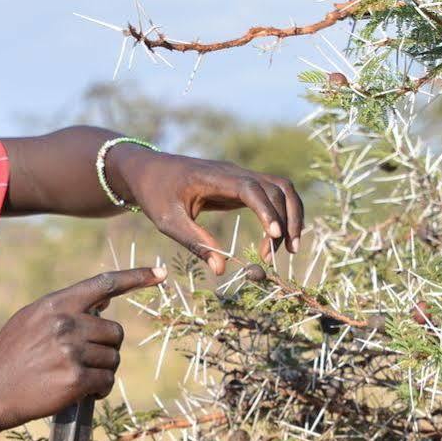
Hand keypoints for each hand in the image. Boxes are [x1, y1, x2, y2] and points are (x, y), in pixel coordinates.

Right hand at [0, 266, 164, 433]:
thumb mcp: (28, 322)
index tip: (161, 273)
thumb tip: (104, 303)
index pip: (103, 284)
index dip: (135, 277)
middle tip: (88, 361)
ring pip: (113, 358)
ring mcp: (70, 351)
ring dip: (103, 370)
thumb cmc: (8, 359)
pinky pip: (106, 380)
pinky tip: (83, 393)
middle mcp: (65, 323)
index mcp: (54, 305)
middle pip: (114, 331)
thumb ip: (62, 311)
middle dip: (107, 348)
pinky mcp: (75, 378)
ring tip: (79, 378)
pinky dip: (100, 389)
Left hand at [113, 146, 304, 274]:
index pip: (252, 188)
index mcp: (215, 177)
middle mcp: (235, 172)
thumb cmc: (155, 194)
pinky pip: (272, 195)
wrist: (149, 170)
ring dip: (292, 215)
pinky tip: (278, 238)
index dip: (267, 210)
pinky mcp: (242, 186)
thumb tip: (221, 269)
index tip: (274, 236)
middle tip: (279, 255)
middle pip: (277, 188)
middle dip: (286, 220)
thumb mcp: (168, 221)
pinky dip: (282, 214)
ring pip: (281, 189)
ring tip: (291, 249)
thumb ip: (195, 242)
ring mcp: (241, 176)